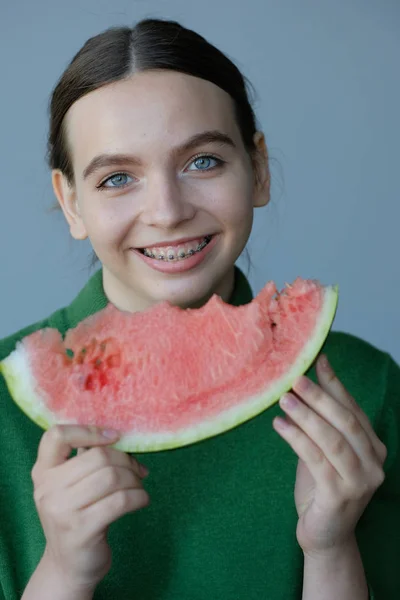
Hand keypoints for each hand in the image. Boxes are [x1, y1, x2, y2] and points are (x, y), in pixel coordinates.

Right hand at [31, 425, 149, 592]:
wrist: (68, 565)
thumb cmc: (76, 516)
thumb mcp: (70, 486)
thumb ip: (86, 460)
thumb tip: (122, 437)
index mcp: (43, 471)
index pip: (57, 435)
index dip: (89, 430)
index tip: (115, 436)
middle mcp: (47, 488)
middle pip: (98, 457)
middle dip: (126, 460)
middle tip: (138, 470)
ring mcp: (62, 510)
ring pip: (112, 477)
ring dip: (134, 479)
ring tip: (139, 486)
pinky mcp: (81, 529)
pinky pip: (121, 501)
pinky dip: (139, 497)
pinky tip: (142, 500)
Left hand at [273, 354, 386, 557]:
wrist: (325, 535)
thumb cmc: (322, 488)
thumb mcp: (324, 450)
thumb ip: (320, 422)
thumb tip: (304, 384)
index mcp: (374, 448)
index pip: (353, 408)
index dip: (335, 383)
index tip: (317, 360)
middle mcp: (374, 463)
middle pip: (345, 421)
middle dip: (319, 396)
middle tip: (294, 379)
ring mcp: (360, 481)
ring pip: (332, 439)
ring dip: (306, 415)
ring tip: (283, 398)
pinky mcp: (340, 496)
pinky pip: (316, 459)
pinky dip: (296, 438)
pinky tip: (279, 425)